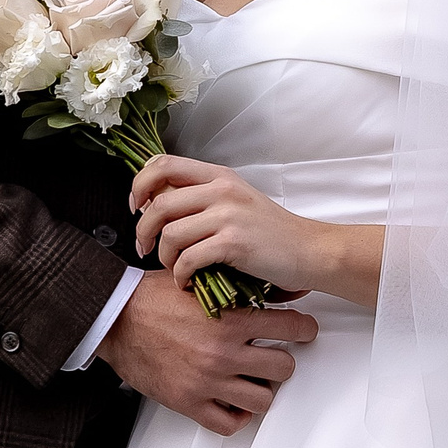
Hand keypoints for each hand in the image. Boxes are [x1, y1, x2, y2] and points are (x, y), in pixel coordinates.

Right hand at [96, 268, 317, 435]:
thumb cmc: (152, 298)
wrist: (115, 319)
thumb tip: (269, 284)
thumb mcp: (200, 281)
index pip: (291, 328)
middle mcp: (223, 353)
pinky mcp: (188, 402)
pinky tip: (234, 402)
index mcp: (230, 321)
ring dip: (263, 390)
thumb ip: (235, 286)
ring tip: (254, 380)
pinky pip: (228, 424)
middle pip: (284, 368)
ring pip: (263, 400)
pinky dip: (237, 416)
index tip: (304, 330)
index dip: (304, 329)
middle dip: (283, 361)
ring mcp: (207, 381)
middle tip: (274, 355)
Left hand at [131, 155, 382, 305]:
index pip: (163, 164)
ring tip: (175, 269)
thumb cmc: (272, 232)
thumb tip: (157, 204)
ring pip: (170, 233)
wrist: (310, 251)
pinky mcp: (234, 243)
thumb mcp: (237, 202)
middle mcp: (222, 190)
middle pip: (159, 203)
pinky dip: (180, 276)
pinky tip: (188, 282)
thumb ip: (202, 198)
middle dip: (143, 230)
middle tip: (145, 248)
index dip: (140, 185)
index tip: (137, 207)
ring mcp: (229, 215)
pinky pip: (188, 259)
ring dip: (164, 257)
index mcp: (219, 176)